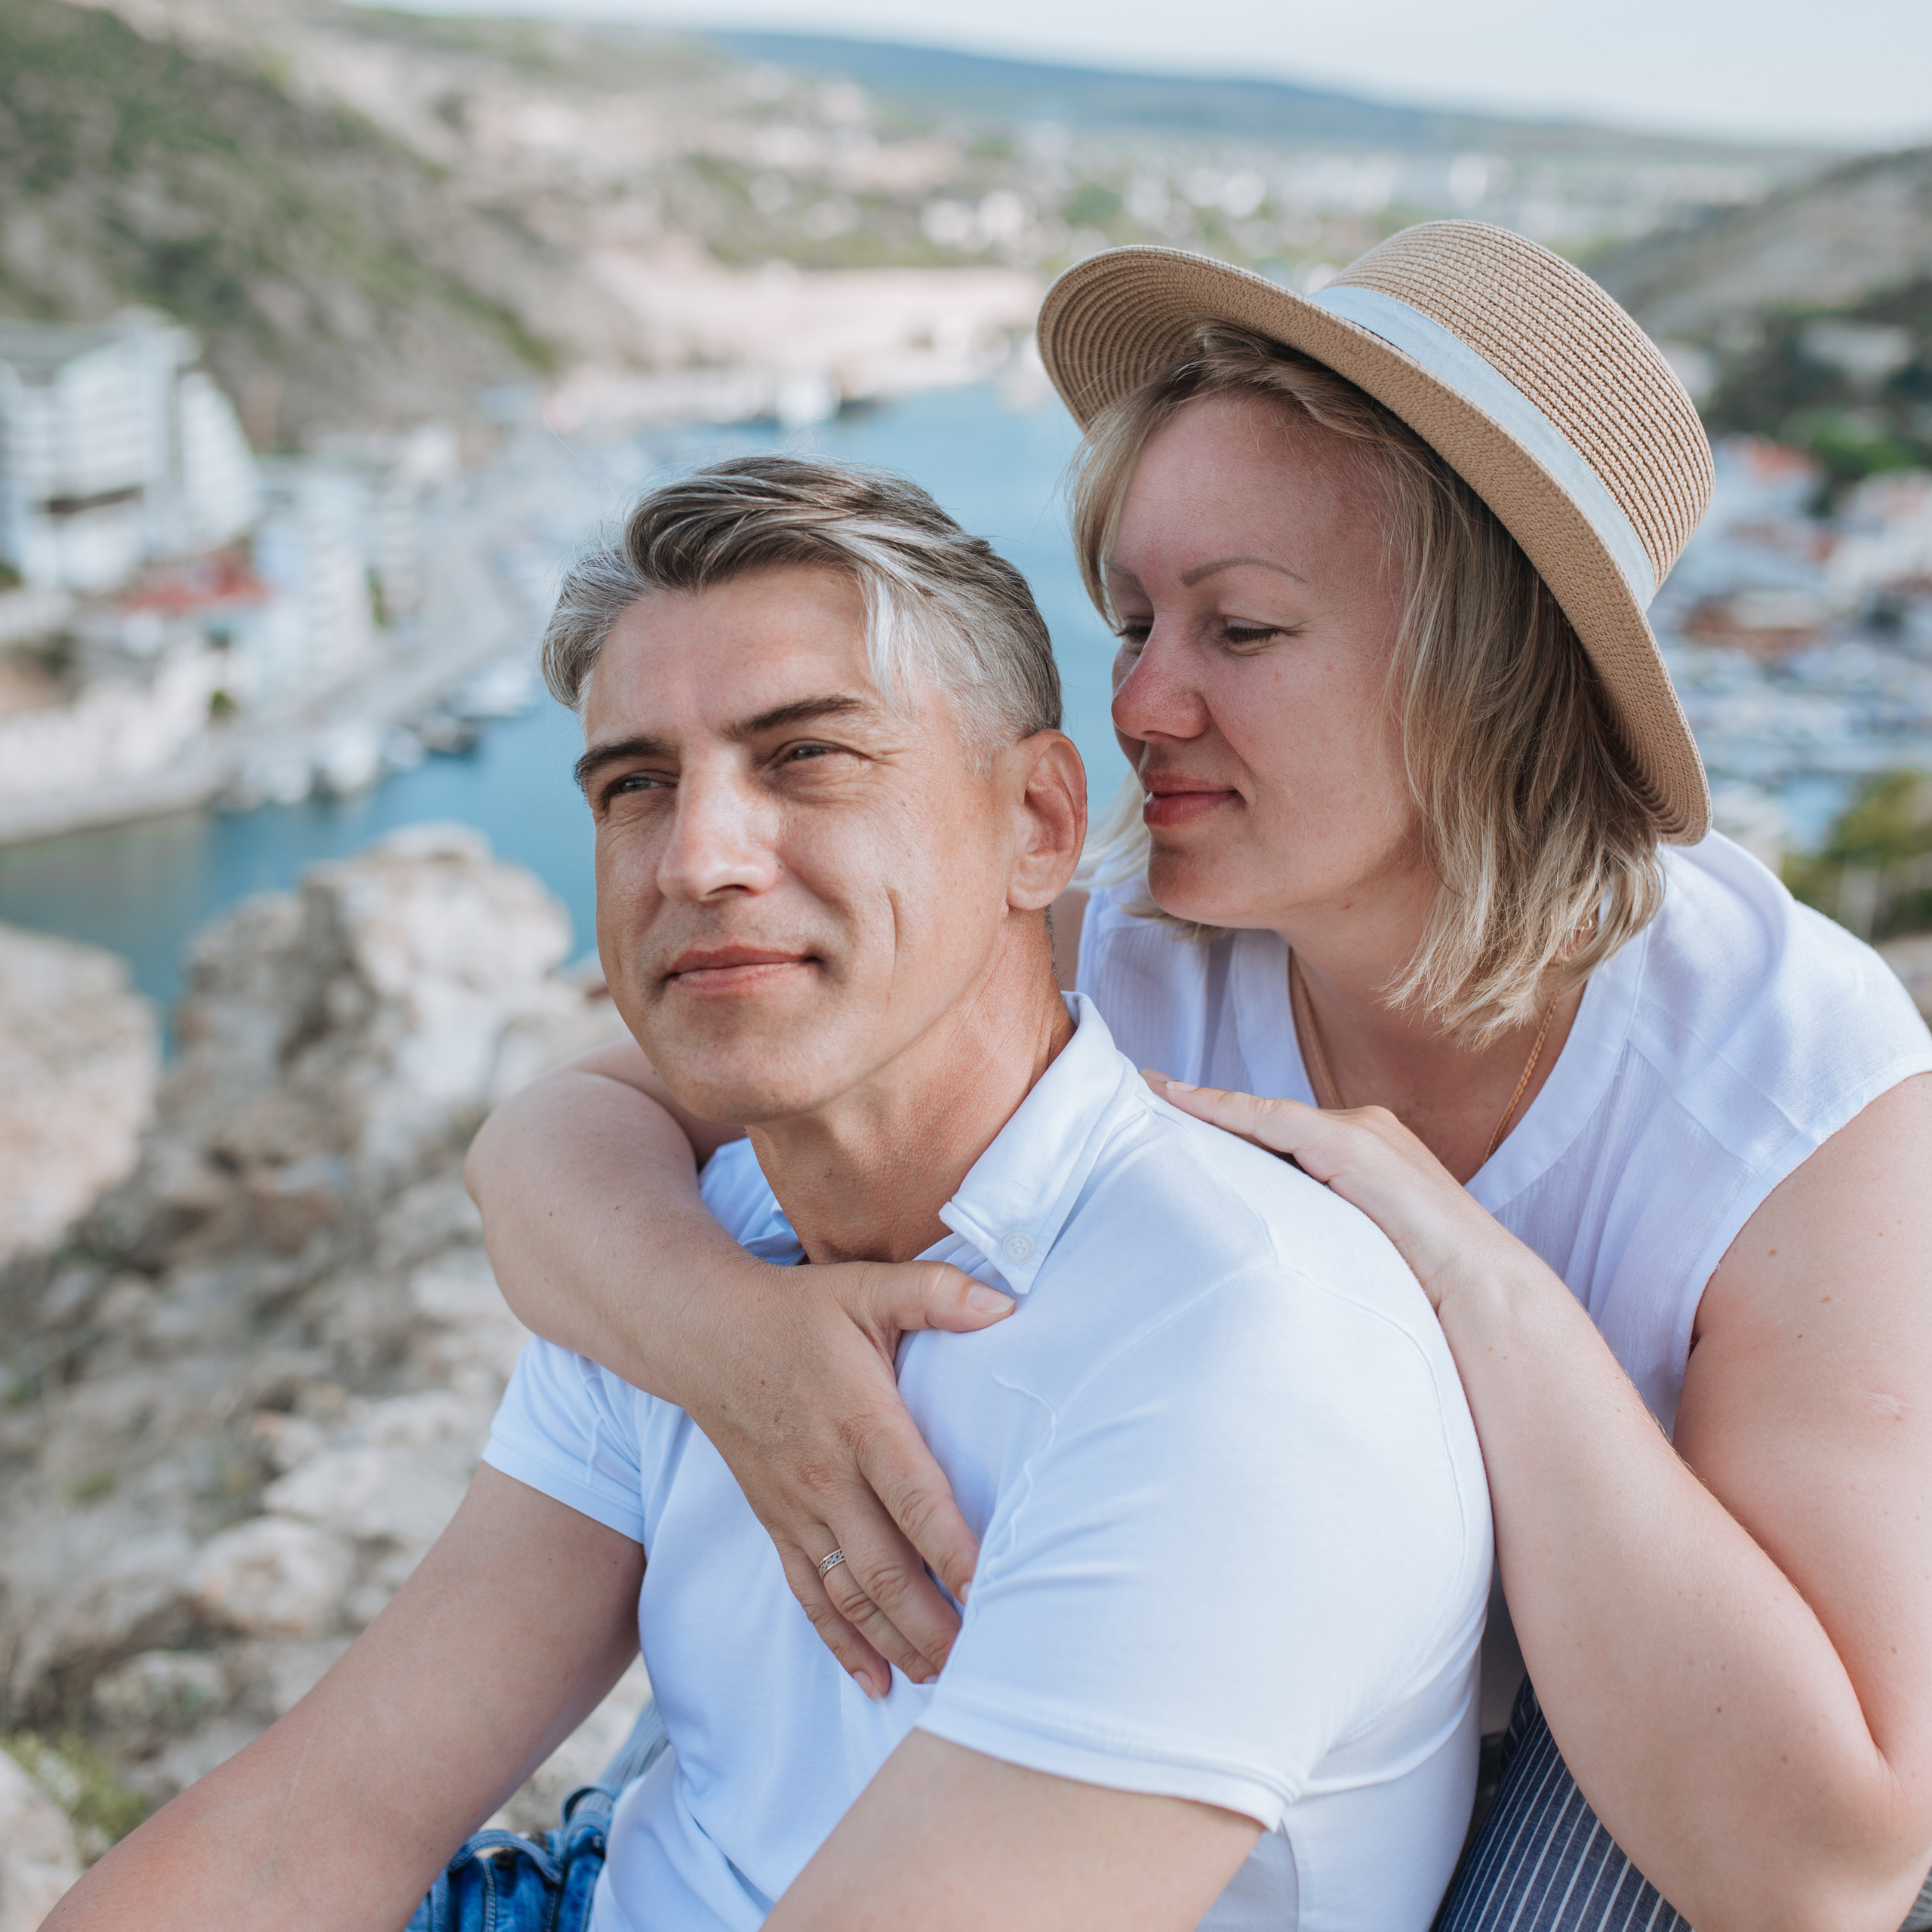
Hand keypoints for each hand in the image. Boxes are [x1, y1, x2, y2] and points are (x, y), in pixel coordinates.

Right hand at [682, 1251, 1013, 1695]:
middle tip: (986, 1660)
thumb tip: (1007, 1304)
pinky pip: (809, 1594)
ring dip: (897, 1643)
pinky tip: (875, 1681)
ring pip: (850, 1595)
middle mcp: (827, 1477)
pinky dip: (842, 1643)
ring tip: (946, 1677)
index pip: (915, 1500)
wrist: (702, 1333)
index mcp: (861, 1421)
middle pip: (884, 1569)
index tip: (993, 1592)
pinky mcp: (776, 1522)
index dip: (953, 1552)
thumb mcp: (868, 1287)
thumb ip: (938, 1292)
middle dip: (934, 1624)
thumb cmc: (797, 1310)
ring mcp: (797, 1508)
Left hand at [1144, 1074, 1523, 1312]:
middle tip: (1140, 1096)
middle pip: (1263, 1120)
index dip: (1222, 1123)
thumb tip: (1261, 1258)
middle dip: (1203, 1110)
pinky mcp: (1353, 1143)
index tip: (1168, 1113)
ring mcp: (1359, 1132)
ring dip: (1202, 1104)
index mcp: (1363, 1155)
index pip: (1278, 1134)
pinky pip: (1272, 1121)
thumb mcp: (1355, 1253)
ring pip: (1262, 1115)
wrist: (1484, 1295)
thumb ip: (1317, 1236)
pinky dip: (1222, 1109)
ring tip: (1145, 1093)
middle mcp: (1361, 1131)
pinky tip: (1179, 1101)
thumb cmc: (1425, 1290)